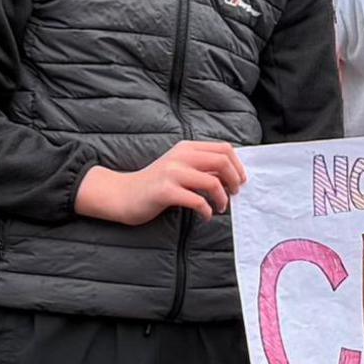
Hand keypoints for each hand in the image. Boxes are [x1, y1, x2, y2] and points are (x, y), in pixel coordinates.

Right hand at [74, 141, 246, 226]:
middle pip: (223, 162)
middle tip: (234, 195)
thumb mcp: (180, 168)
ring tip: (220, 208)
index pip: (224, 149)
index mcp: (187, 148)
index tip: (239, 181)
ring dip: (222, 199)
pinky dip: (207, 211)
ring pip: (213, 182)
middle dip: (235, 180)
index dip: (237, 165)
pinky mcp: (165, 191)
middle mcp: (180, 157)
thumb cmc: (156, 185)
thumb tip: (232, 176)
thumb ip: (202, 167)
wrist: (123, 195)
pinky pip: (197, 201)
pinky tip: (206, 216)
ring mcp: (172, 173)